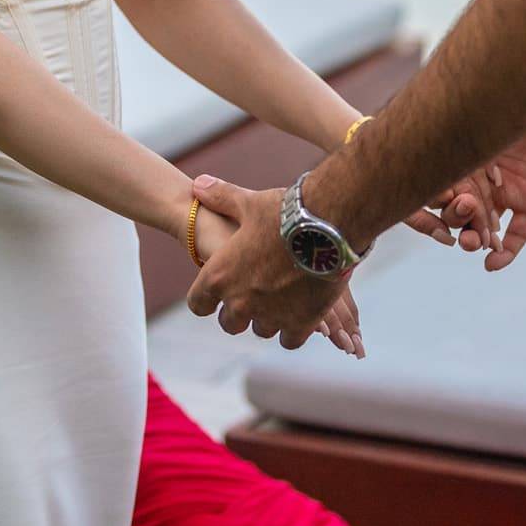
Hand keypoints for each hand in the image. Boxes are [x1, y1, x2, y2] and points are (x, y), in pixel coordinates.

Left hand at [185, 176, 347, 351]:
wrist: (328, 227)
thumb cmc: (284, 212)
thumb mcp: (249, 202)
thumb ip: (221, 198)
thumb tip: (198, 185)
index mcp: (219, 276)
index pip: (198, 304)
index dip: (205, 299)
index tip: (215, 293)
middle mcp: (239, 303)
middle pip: (229, 323)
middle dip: (237, 312)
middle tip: (251, 295)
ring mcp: (270, 316)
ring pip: (261, 330)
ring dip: (266, 319)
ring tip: (279, 300)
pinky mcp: (299, 324)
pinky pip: (289, 340)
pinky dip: (292, 330)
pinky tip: (298, 315)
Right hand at [435, 101, 525, 270]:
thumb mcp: (490, 117)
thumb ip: (463, 134)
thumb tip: (421, 135)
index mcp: (468, 154)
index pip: (446, 184)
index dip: (440, 198)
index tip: (440, 201)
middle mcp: (484, 175)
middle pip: (463, 207)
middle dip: (459, 220)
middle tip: (461, 222)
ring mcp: (508, 190)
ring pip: (487, 223)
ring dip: (478, 238)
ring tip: (475, 246)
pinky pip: (519, 231)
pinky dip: (507, 250)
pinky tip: (494, 264)